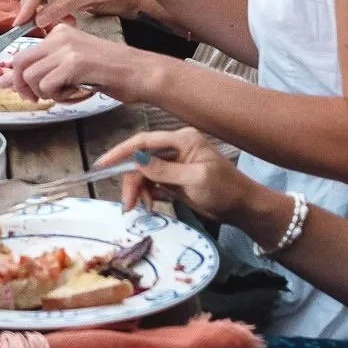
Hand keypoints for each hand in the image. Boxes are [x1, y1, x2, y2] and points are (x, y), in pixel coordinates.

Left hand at [11, 21, 158, 104]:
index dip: (13, 76)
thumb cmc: (112, 72)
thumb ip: (49, 68)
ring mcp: (66, 48)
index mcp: (59, 33)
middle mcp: (60, 36)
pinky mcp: (74, 63)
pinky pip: (47, 86)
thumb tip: (13, 81)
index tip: (8, 88)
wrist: (141, 72)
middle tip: (36, 99)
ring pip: (31, 77)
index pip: (22, 53)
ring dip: (45, 93)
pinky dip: (59, 97)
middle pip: (19, 63)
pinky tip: (78, 93)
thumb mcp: (75, 63)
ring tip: (67, 93)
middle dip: (22, 86)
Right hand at [93, 127, 259, 224]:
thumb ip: (164, 170)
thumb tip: (136, 160)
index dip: (122, 151)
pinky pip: (152, 182)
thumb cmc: (225, 191)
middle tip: (127, 205)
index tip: (102, 164)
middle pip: (141, 159)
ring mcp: (175, 163)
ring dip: (138, 189)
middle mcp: (176, 148)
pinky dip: (147, 194)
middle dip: (131, 180)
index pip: (144, 140)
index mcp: (182, 139)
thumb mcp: (195, 180)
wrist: (244, 209)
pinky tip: (149, 205)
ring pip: (144, 173)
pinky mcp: (175, 178)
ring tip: (139, 208)